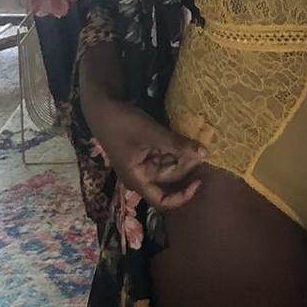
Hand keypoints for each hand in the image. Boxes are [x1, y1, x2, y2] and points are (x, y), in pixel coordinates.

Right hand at [90, 95, 206, 210]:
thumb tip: (205, 154)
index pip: (162, 201)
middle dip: (186, 166)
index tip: (198, 182)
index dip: (182, 197)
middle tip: (203, 149)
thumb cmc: (122, 123)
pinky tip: (186, 138)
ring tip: (198, 141)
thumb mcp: (151, 133)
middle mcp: (141, 174)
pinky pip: (165, 153)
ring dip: (182, 155)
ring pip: (170, 164)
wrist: (102, 105)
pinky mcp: (145, 149)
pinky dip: (175, 147)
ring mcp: (143, 162)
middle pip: (170, 179)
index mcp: (137, 179)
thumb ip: (177, 145)